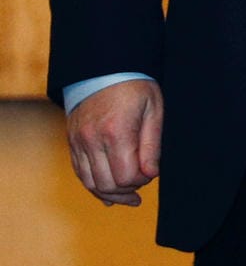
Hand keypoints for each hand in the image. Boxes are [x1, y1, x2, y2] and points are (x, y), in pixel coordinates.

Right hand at [66, 79, 162, 206]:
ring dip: (110, 193)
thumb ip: (152, 145)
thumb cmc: (135, 87)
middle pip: (107, 184)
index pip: (126, 176)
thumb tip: (151, 175)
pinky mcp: (72, 143)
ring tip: (129, 196)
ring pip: (91, 183)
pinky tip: (108, 193)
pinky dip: (94, 185)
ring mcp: (79, 142)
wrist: (103, 70)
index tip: (151, 173)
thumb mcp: (153, 110)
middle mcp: (92, 140)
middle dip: (127, 190)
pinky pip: (80, 173)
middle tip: (141, 188)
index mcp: (116, 132)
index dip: (141, 181)